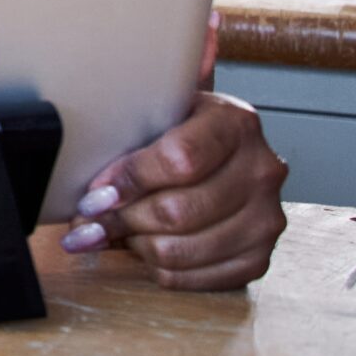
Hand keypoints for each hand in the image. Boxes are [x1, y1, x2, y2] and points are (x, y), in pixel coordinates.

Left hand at [63, 91, 288, 288]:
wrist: (220, 159)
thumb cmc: (177, 131)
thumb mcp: (161, 103)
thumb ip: (144, 97)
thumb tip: (164, 76)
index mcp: (235, 123)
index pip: (180, 159)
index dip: (131, 179)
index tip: (98, 189)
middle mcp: (261, 170)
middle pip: (177, 211)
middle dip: (121, 218)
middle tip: (90, 217)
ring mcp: (266, 218)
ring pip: (180, 249)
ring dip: (134, 244)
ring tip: (112, 231)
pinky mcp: (258, 259)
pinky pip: (195, 278)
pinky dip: (157, 268)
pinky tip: (141, 248)